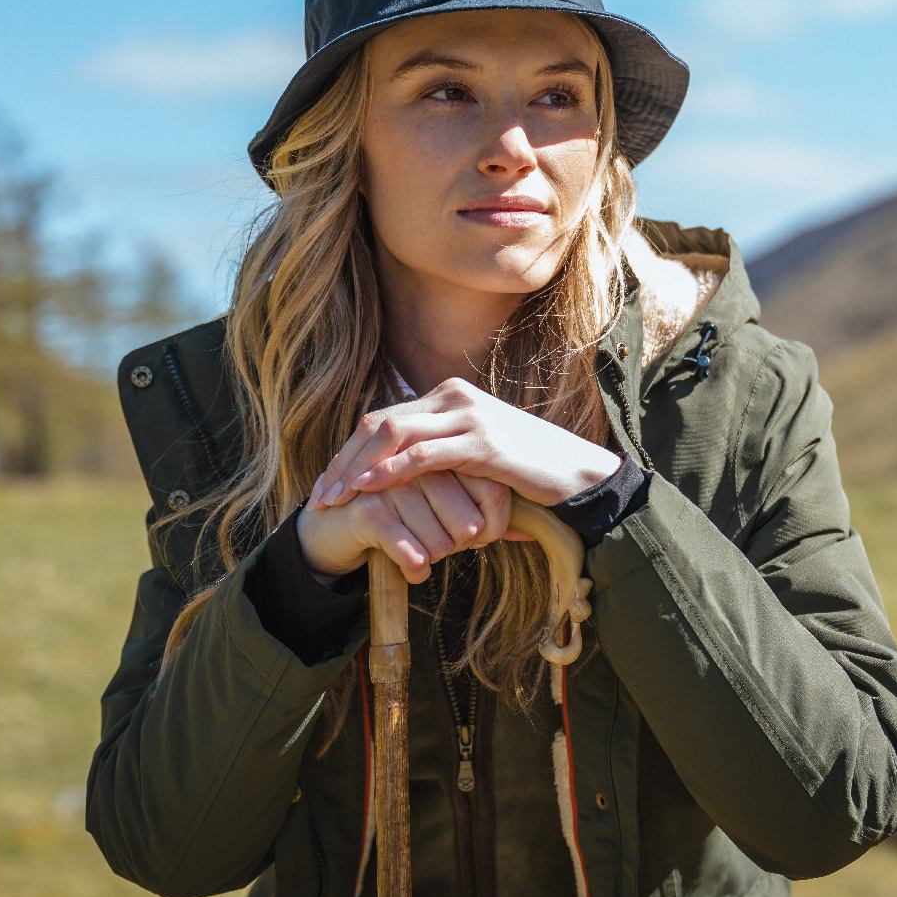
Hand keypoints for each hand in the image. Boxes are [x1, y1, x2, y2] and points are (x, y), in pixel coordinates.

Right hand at [297, 467, 533, 586]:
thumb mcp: (442, 509)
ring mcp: (392, 483)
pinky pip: (412, 549)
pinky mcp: (367, 509)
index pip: (492, 489)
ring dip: (437, 557)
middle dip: (464, 544)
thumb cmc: (400, 517)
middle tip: (450, 549)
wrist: (336, 526)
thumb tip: (528, 530)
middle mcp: (419, 461)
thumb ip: (482, 511)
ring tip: (427, 558)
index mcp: (444, 451)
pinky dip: (417, 567)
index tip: (481, 539)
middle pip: (469, 519)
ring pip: (442, 540)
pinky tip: (415, 571)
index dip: (494, 523)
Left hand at [312, 377, 620, 512]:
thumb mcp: (474, 460)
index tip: (326, 487)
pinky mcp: (482, 442)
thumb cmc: (525, 473)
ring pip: (394, 435)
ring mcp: (468, 416)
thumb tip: (403, 479)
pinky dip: (391, 471)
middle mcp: (453, 398)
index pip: (382, 421)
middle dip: (343, 462)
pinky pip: (425, 454)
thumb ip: (441, 458)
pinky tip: (369, 490)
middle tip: (319, 497)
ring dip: (357, 469)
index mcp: (447, 398)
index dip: (348, 454)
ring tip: (335, 499)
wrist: (577, 476)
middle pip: (379, 425)